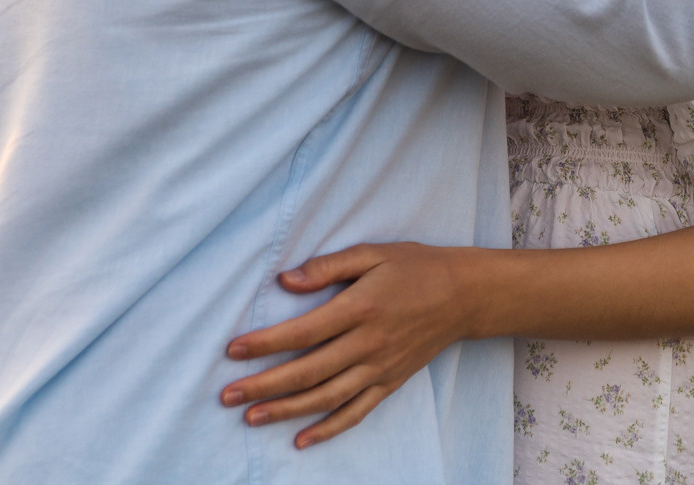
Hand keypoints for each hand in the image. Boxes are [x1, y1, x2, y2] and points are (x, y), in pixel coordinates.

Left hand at [219, 243, 477, 448]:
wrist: (465, 295)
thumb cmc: (417, 267)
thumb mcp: (374, 253)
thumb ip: (328, 268)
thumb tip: (285, 281)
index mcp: (361, 307)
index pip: (303, 332)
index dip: (265, 343)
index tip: (233, 350)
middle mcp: (368, 343)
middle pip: (307, 371)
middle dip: (264, 385)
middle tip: (228, 395)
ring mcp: (380, 367)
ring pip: (327, 397)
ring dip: (286, 411)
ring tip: (251, 418)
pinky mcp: (390, 382)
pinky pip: (357, 412)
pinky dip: (329, 428)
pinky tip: (301, 440)